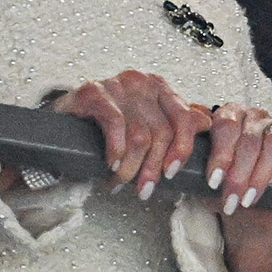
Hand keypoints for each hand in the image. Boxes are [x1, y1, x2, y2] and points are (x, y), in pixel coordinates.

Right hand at [46, 69, 210, 199]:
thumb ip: (176, 121)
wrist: (64, 115)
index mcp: (161, 88)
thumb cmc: (108, 122)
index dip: (181, 151)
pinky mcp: (93, 91)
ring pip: (139, 134)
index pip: (184, 119)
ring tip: (120, 183)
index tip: (172, 175)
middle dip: (153, 168)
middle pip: (162, 132)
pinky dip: (116, 151)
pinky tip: (112, 166)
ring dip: (132, 167)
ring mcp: (118, 85)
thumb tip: (207, 122)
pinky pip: (115, 124)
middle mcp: (142, 82)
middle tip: (143, 190)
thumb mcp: (145, 121)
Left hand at [208, 104, 271, 271]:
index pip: (224, 128)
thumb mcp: (204, 176)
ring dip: (262, 174)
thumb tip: (176, 171)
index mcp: (227, 115)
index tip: (214, 182)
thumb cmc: (223, 184)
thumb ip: (194, 170)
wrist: (246, 203)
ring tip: (250, 198)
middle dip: (240, 173)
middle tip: (232, 199)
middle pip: (249, 139)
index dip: (220, 156)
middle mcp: (253, 116)